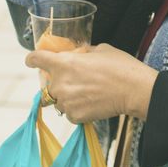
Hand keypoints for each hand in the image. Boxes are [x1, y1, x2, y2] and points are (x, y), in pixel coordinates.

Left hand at [25, 43, 157, 123]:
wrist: (135, 90)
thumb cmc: (121, 66)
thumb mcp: (101, 50)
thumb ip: (84, 53)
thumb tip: (80, 55)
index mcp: (64, 63)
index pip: (36, 59)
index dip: (32, 59)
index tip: (32, 60)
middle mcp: (60, 83)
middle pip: (46, 85)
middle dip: (58, 82)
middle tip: (76, 81)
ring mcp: (66, 102)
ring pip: (58, 101)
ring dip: (67, 97)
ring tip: (87, 93)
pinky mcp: (74, 116)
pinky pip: (69, 112)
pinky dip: (77, 109)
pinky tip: (92, 103)